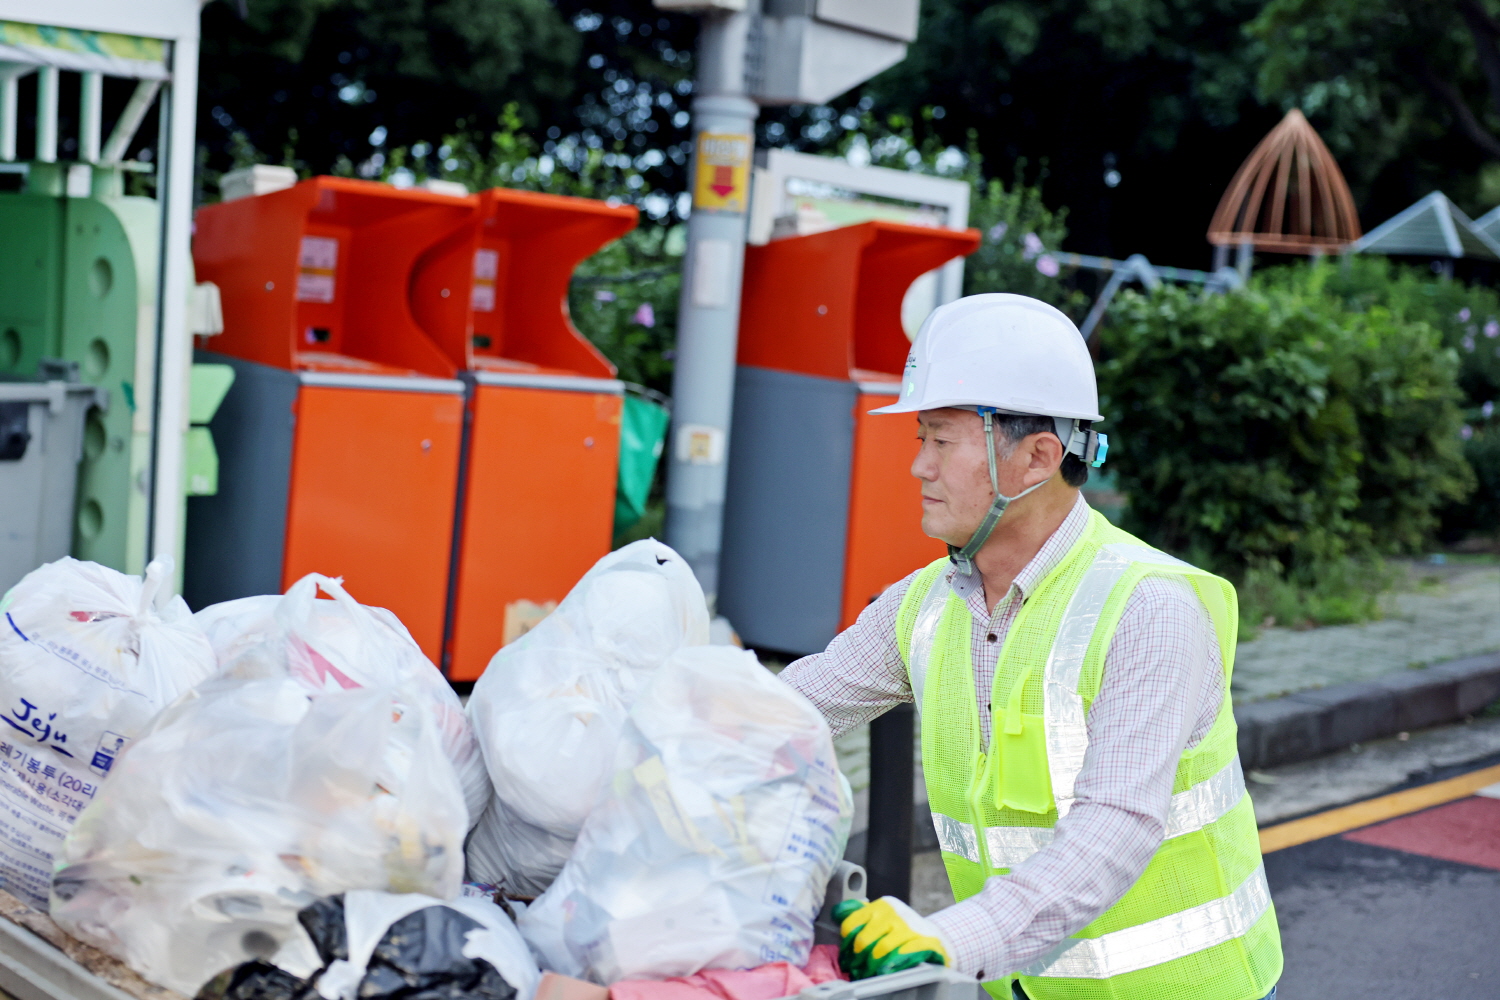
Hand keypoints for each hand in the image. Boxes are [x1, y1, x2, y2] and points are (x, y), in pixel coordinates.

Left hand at [832, 896, 951, 979]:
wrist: (936, 937)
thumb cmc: (902, 930)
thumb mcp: (882, 917)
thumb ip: (860, 913)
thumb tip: (836, 913)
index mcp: (881, 906)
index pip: (852, 924)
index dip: (845, 944)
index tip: (845, 957)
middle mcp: (895, 913)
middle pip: (864, 939)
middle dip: (856, 959)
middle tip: (854, 970)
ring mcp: (911, 927)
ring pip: (881, 950)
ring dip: (871, 967)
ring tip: (866, 975)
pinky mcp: (925, 942)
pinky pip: (903, 956)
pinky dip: (891, 966)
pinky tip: (885, 972)